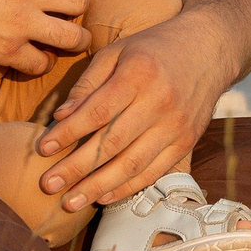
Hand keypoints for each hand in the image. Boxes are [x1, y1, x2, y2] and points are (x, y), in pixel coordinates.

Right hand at [0, 0, 89, 74]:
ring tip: (72, 40)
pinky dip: (42, 61)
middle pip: (78, 0)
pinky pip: (41, 62)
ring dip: (75, 39)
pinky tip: (38, 56)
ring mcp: (18, 22)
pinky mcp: (6, 51)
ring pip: (71, 36)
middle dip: (79, 7)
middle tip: (74, 11)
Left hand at [33, 12, 228, 211]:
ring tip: (70, 202)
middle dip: (76, 168)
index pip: (97, 112)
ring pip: (132, 165)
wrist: (208, 49)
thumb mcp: (117, 51)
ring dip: (98, 187)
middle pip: (112, 144)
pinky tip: (102, 196)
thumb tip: (60, 117)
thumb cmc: (153, 49)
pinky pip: (153, 172)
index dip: (68, 134)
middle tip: (48, 184)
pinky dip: (126, 188)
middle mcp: (160, 102)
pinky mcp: (186, 142)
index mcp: (138, 74)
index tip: (42, 149)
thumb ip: (88, 83)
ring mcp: (176, 126)